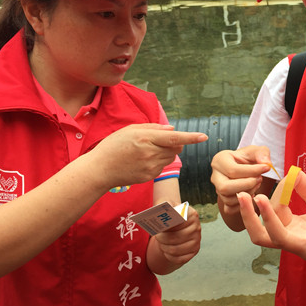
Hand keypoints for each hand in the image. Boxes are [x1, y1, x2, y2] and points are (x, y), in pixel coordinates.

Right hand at [89, 124, 207, 189]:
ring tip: (145, 151)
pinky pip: (162, 166)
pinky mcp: (150, 176)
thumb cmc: (114, 146)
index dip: (191, 137)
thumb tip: (172, 130)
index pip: (174, 138)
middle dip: (174, 142)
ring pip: (171, 157)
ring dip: (166, 152)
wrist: (101, 169)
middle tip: (157, 141)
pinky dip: (158, 161)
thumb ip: (153, 128)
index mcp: (146, 138)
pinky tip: (142, 160)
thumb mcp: (130, 130)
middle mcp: (151, 153)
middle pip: (176, 147)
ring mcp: (151, 167)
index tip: (204, 136)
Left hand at [153, 205, 200, 265]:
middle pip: (177, 237)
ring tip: (161, 243)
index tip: (160, 226)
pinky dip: (169, 256)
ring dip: (164, 247)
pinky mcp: (194, 251)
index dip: (168, 225)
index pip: (180, 221)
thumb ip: (163, 206)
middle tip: (157, 236)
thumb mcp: (166, 206)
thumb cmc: (169, 215)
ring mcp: (197, 240)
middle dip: (163, 238)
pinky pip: (179, 259)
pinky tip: (166, 250)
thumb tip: (158, 213)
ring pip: (176, 249)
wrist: (176, 225)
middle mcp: (197, 227)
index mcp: (192, 214)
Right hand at [210, 146, 272, 214]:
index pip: (232, 170)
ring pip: (228, 199)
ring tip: (257, 184)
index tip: (266, 168)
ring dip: (247, 194)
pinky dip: (243, 204)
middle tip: (259, 179)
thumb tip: (265, 162)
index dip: (252, 171)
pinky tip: (252, 194)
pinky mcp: (223, 201)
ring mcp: (217, 190)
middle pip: (225, 187)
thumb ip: (262, 153)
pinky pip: (230, 209)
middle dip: (246, 185)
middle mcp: (215, 176)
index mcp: (219, 160)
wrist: (246, 169)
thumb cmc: (249, 158)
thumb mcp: (256, 151)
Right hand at [237, 171, 305, 274]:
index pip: (271, 215)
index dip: (275, 194)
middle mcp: (295, 244)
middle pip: (261, 235)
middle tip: (241, 195)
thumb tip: (293, 172)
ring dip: (270, 218)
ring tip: (264, 198)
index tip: (286, 176)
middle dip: (249, 216)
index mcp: (292, 231)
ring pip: (280, 238)